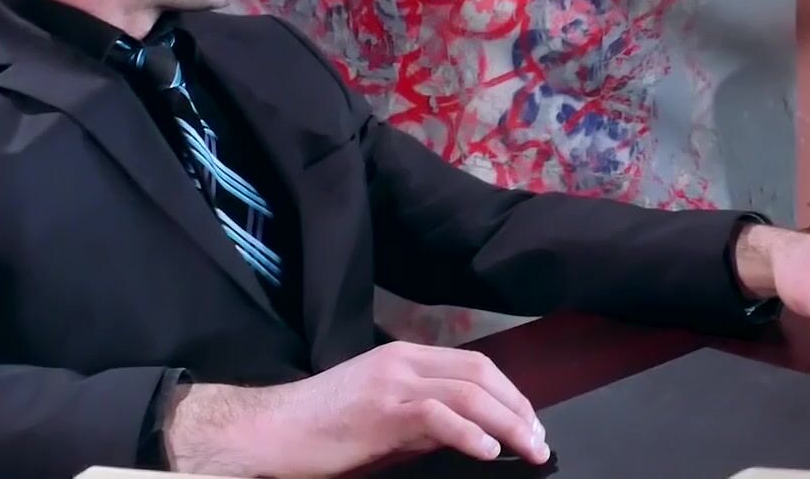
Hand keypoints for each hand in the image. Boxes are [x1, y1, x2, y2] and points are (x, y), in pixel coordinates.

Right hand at [164, 341, 548, 476]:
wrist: (269, 431)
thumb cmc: (320, 428)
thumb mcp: (382, 413)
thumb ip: (424, 415)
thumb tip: (471, 431)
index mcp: (405, 357)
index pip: (476, 365)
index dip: (511, 393)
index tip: (530, 422)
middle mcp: (403, 361)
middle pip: (481, 374)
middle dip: (518, 407)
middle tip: (540, 440)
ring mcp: (392, 383)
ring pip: (469, 392)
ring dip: (508, 423)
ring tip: (529, 449)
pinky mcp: (381, 410)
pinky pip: (439, 416)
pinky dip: (471, 433)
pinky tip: (490, 452)